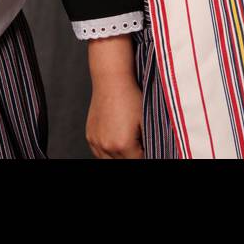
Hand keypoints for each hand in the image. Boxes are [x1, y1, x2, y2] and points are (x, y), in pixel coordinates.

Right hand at [85, 34, 143, 157]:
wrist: (111, 80)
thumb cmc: (130, 97)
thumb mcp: (147, 121)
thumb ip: (149, 142)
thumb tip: (154, 151)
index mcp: (123, 145)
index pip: (139, 161)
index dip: (146, 154)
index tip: (149, 147)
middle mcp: (106, 146)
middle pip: (124, 163)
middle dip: (134, 155)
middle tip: (140, 143)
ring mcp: (96, 142)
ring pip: (110, 161)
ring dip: (121, 156)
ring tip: (129, 141)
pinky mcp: (90, 137)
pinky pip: (100, 153)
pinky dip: (109, 152)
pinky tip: (117, 141)